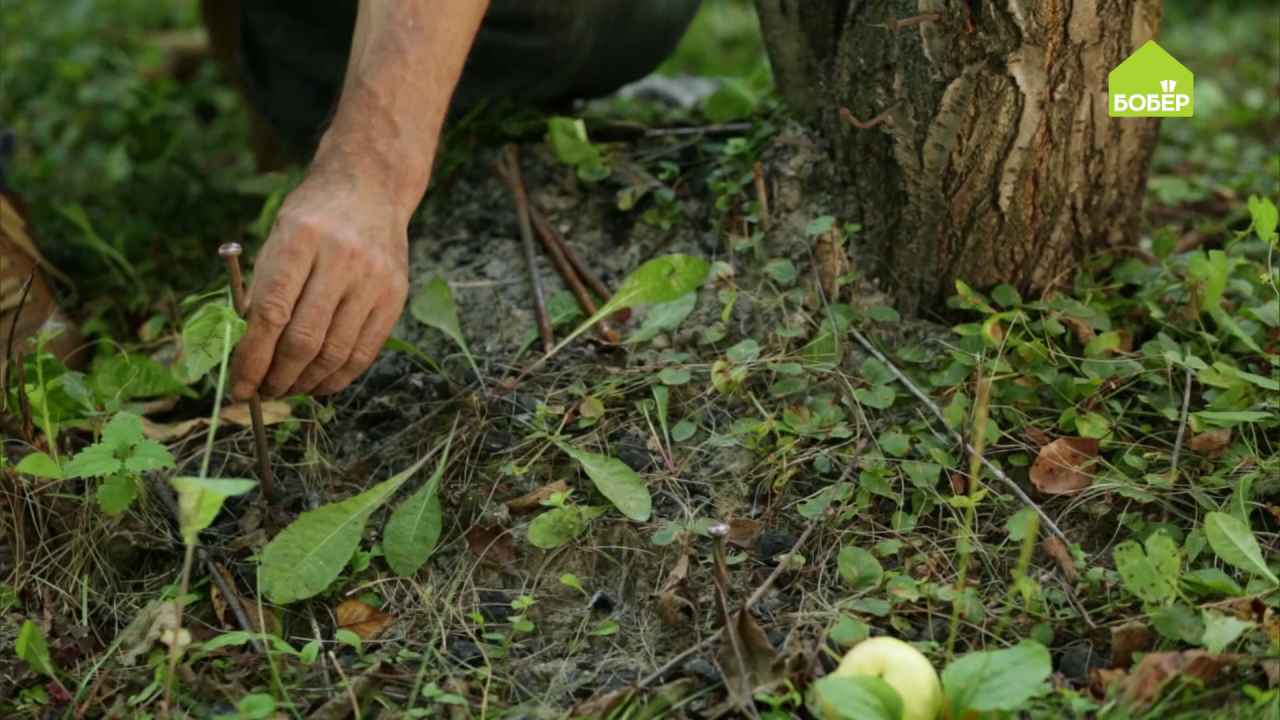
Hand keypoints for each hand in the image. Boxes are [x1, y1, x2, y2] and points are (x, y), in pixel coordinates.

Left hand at [231, 169, 409, 399]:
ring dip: (305, 382)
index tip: (239, 386)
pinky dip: (338, 376)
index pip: (271, 312)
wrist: (371, 187)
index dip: (251, 358)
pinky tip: (318, 382)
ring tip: (286, 390)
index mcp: (301, 237)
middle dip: (277, 377)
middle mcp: (342, 258)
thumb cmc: (313, 216)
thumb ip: (262, 289)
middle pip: (304, 339)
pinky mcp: (395, 296)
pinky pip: (365, 351)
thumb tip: (246, 354)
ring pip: (335, 352)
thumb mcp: (278, 236)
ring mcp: (374, 279)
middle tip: (262, 393)